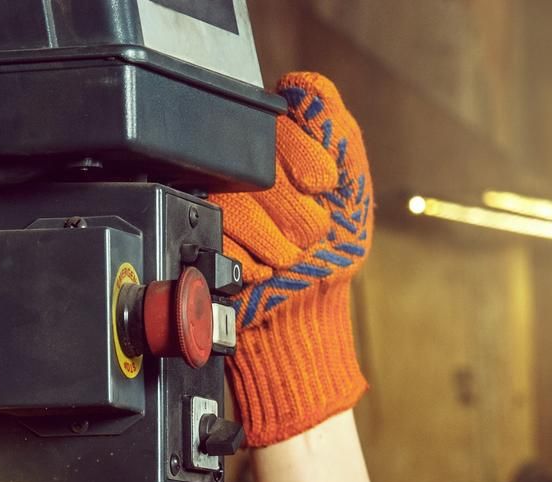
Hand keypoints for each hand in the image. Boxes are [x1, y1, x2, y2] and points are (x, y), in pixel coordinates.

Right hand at [216, 71, 371, 446]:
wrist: (298, 323)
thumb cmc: (328, 261)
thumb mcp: (351, 191)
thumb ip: (335, 130)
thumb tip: (302, 89)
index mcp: (271, 149)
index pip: (275, 120)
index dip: (305, 156)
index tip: (323, 185)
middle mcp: (237, 169)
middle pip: (259, 159)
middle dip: (296, 205)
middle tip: (310, 234)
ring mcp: (215, 201)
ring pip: (243, 197)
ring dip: (279, 239)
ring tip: (290, 259)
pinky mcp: (201, 236)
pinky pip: (225, 232)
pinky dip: (255, 259)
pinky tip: (266, 272)